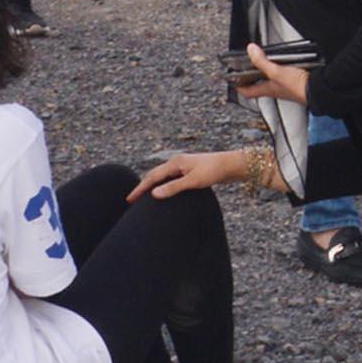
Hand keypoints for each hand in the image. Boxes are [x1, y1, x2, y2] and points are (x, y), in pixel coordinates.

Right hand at [130, 149, 283, 200]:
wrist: (232, 165)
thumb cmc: (214, 172)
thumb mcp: (193, 182)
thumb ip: (173, 188)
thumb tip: (154, 194)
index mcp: (175, 163)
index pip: (152, 177)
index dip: (140, 188)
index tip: (129, 199)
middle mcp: (177, 162)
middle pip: (155, 175)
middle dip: (143, 186)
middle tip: (132, 200)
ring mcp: (184, 166)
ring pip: (163, 176)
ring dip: (152, 185)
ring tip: (143, 197)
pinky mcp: (190, 171)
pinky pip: (171, 178)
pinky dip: (163, 185)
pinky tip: (164, 193)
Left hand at [234, 42, 311, 104]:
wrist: (318, 90)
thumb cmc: (298, 87)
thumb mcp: (276, 72)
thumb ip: (262, 61)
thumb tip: (251, 50)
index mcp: (268, 89)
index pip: (248, 92)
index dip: (239, 87)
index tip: (233, 81)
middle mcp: (276, 90)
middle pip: (259, 86)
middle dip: (252, 79)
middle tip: (246, 70)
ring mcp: (286, 88)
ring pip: (271, 82)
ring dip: (266, 74)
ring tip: (263, 64)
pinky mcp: (296, 83)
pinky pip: (284, 78)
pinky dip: (281, 71)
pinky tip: (284, 64)